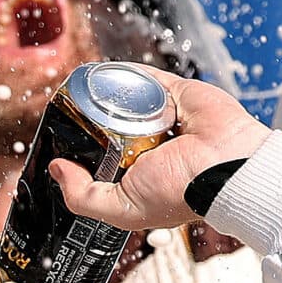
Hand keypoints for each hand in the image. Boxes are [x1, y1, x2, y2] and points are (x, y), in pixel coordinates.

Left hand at [49, 71, 267, 230]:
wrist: (224, 165)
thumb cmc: (182, 191)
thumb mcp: (122, 209)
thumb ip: (84, 196)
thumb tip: (57, 169)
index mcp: (140, 177)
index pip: (104, 163)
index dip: (83, 155)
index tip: (62, 146)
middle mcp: (152, 148)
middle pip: (111, 128)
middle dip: (91, 122)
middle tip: (66, 115)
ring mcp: (164, 119)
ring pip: (127, 102)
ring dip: (105, 95)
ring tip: (78, 91)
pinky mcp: (176, 93)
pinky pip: (146, 78)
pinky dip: (126, 74)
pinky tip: (101, 73)